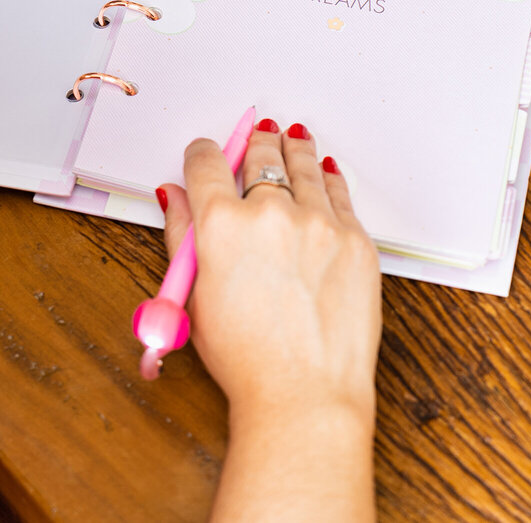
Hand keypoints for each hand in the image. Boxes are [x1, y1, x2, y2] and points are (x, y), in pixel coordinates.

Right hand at [158, 118, 379, 521]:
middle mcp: (270, 213)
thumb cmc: (247, 357)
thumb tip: (174, 197)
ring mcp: (318, 223)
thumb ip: (182, 235)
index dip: (202, 153)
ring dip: (293, 150)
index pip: (205, 163)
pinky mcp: (355, 240)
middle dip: (253, 145)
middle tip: (257, 136)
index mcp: (220, 224)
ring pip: (303, 167)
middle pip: (259, 157)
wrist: (305, 392)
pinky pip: (339, 193)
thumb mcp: (194, 296)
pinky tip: (324, 170)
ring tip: (292, 138)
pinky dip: (328, 178)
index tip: (206, 154)